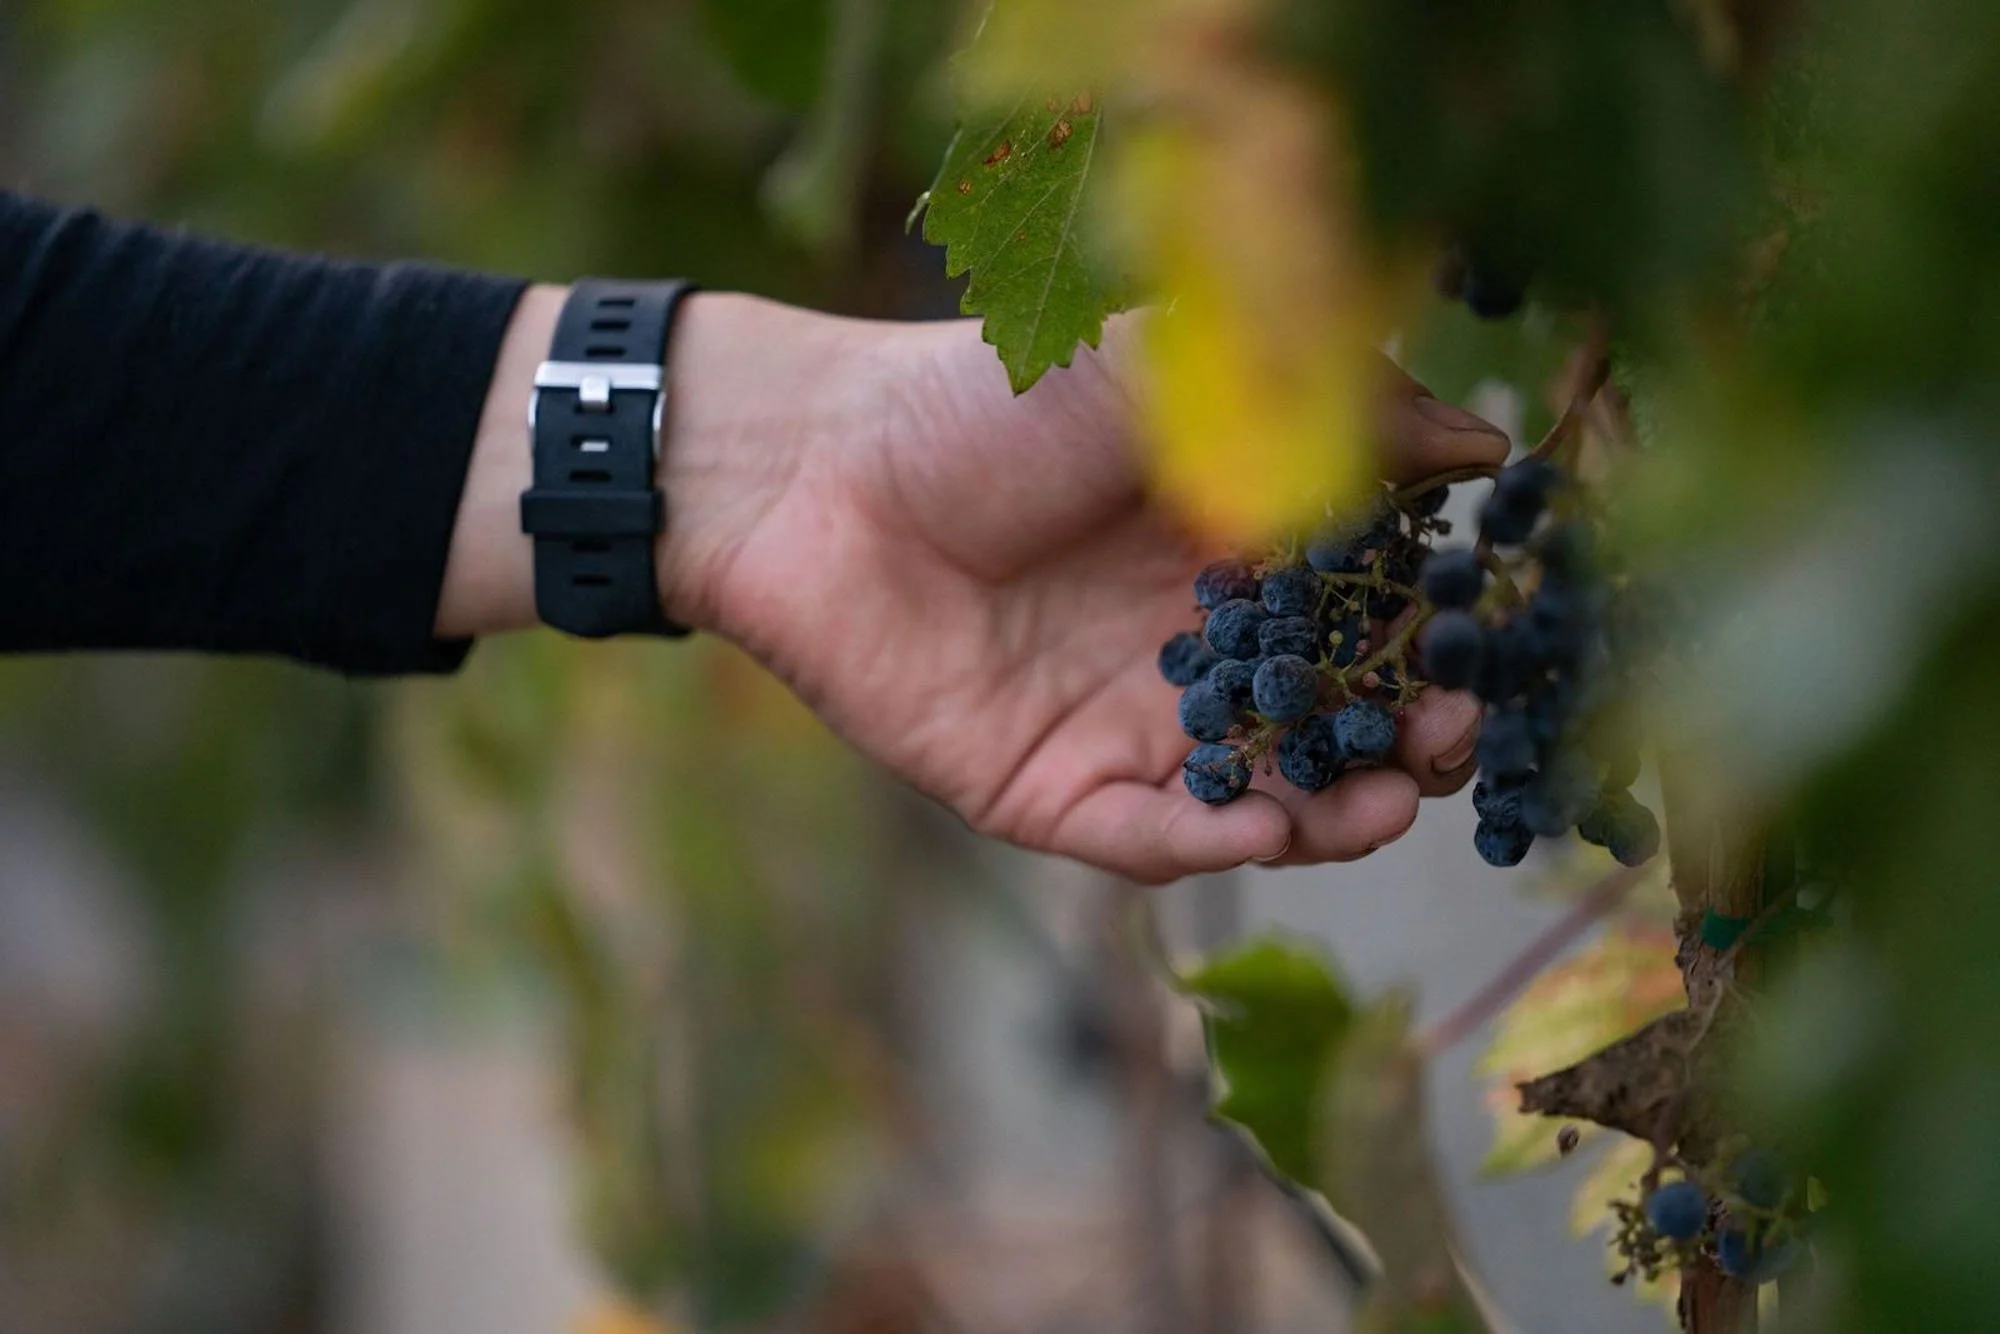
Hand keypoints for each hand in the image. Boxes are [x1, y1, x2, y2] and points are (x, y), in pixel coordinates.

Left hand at [440, 290, 1510, 882]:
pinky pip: (1148, 837)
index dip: (1437, 643)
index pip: (1366, 618)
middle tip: (1457, 741)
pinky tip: (1270, 827)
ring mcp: (1121, 727)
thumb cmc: (991, 399)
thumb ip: (1328, 405)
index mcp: (1230, 551)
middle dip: (1404, 740)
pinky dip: (1213, 843)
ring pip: (1255, 797)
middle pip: (1326, 721)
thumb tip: (1488, 440)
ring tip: (1388, 800)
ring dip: (1332, 811)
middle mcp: (1188, 648)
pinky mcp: (1047, 791)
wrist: (817, 468)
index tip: (1504, 653)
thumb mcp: (1170, 368)